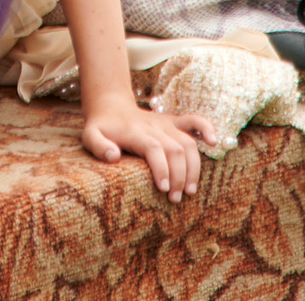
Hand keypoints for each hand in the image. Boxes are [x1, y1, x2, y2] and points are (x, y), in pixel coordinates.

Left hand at [82, 99, 217, 201]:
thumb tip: (113, 157)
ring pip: (188, 142)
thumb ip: (98, 146)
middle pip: (175, 149)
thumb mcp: (90, 136)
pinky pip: (194, 120)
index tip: (162, 189)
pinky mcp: (173, 122)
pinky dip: (206, 129)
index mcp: (136, 132)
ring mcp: (166, 124)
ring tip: (190, 191)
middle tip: (175, 199)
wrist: (110, 106)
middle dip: (179, 176)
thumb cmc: (101, 127)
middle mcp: (154, 127)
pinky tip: (214, 143)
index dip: (161, 169)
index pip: (154, 149)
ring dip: (193, 167)